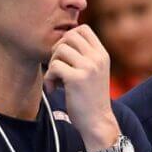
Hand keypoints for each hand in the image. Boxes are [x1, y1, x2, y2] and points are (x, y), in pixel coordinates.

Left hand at [45, 25, 118, 150]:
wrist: (97, 122)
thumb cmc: (90, 99)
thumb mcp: (94, 72)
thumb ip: (84, 56)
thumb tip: (62, 40)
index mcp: (102, 54)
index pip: (83, 29)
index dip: (68, 37)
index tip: (64, 56)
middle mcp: (97, 58)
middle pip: (69, 36)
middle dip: (57, 49)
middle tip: (57, 67)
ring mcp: (89, 67)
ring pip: (60, 49)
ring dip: (52, 64)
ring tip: (55, 80)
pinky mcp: (77, 79)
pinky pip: (54, 66)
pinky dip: (49, 77)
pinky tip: (54, 89)